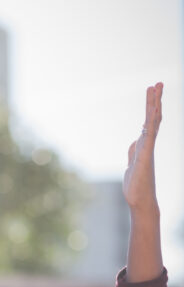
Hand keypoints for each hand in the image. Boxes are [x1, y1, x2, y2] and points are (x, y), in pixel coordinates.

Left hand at [123, 82, 162, 212]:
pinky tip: (151, 114)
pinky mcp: (144, 157)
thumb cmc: (137, 185)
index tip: (152, 92)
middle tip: (157, 83)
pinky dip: (150, 124)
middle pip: (153, 118)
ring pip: (152, 123)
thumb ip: (134, 151)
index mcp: (144, 145)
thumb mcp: (132, 163)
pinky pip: (149, 137)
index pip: (149, 122)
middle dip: (155, 101)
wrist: (140, 200)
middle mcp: (148, 145)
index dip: (151, 108)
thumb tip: (136, 141)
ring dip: (153, 106)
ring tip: (155, 89)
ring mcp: (148, 150)